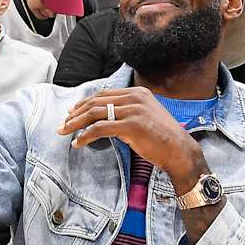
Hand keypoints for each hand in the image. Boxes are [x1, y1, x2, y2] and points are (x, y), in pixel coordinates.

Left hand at [59, 87, 204, 181]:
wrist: (180, 151)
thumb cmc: (163, 139)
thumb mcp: (146, 117)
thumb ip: (128, 112)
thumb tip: (106, 118)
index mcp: (138, 93)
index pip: (104, 94)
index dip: (85, 103)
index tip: (73, 112)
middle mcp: (135, 97)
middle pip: (96, 102)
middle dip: (76, 113)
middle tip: (64, 123)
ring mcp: (133, 110)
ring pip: (94, 114)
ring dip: (76, 123)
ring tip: (65, 131)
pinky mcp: (130, 125)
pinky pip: (99, 129)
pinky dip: (85, 136)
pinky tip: (78, 143)